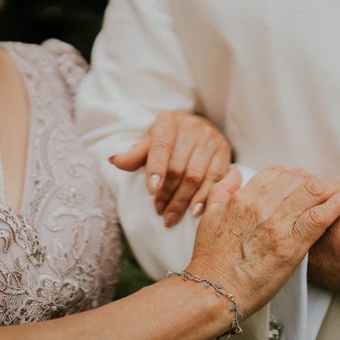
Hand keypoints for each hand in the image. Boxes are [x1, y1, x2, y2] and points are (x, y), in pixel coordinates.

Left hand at [110, 111, 231, 226]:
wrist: (197, 127)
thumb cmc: (168, 139)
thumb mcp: (150, 142)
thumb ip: (135, 154)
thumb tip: (114, 161)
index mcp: (169, 122)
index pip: (162, 148)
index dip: (156, 170)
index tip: (151, 192)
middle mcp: (193, 127)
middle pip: (179, 167)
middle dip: (168, 193)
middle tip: (160, 212)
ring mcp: (211, 138)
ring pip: (196, 176)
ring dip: (183, 200)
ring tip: (172, 216)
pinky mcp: (224, 150)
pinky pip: (216, 178)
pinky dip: (204, 197)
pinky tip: (195, 211)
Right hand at [187, 166, 339, 317]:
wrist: (214, 291)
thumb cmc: (211, 259)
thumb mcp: (209, 216)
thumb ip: (221, 189)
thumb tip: (236, 172)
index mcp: (244, 197)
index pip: (277, 173)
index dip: (295, 176)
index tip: (304, 183)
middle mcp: (262, 205)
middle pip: (299, 179)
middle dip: (316, 181)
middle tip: (329, 189)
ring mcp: (278, 224)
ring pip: (313, 192)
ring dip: (333, 188)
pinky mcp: (292, 245)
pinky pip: (320, 216)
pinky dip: (339, 203)